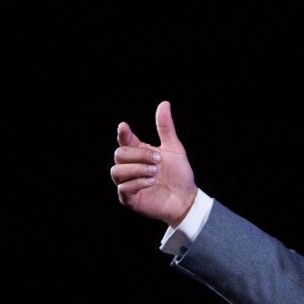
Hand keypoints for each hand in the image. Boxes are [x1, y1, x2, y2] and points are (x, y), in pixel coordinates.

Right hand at [111, 101, 196, 225]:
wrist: (186, 198)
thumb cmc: (179, 174)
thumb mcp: (174, 148)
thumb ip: (165, 127)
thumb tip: (164, 103)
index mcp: (138, 153)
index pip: (123, 140)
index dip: (122, 133)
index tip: (124, 127)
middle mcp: (130, 167)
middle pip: (119, 154)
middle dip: (139, 155)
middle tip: (158, 160)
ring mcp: (128, 183)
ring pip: (116, 171)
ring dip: (137, 169)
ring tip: (155, 172)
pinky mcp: (129, 199)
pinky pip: (123, 188)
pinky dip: (137, 183)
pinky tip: (151, 182)